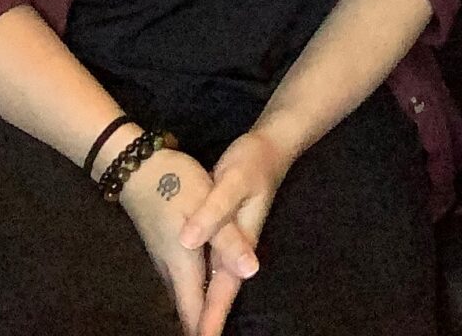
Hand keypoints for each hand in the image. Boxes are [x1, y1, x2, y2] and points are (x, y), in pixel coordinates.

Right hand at [117, 146, 242, 335]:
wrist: (135, 166)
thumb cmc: (174, 183)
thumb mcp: (208, 205)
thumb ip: (228, 241)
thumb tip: (250, 272)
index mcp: (183, 262)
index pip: (193, 310)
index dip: (205, 330)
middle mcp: (169, 266)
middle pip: (185, 306)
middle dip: (198, 325)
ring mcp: (162, 256)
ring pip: (180, 293)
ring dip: (192, 311)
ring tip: (206, 324)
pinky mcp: (162, 245)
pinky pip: (177, 279)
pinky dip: (188, 293)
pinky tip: (195, 292)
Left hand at [173, 131, 292, 333]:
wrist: (271, 145)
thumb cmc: (252, 162)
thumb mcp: (232, 183)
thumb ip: (214, 213)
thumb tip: (190, 242)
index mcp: (238, 242)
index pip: (223, 289)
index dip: (211, 317)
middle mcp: (236, 248)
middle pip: (221, 292)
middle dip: (209, 319)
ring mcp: (232, 240)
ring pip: (217, 282)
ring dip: (207, 305)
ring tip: (195, 326)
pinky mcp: (225, 231)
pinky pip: (213, 267)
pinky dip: (205, 284)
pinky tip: (196, 288)